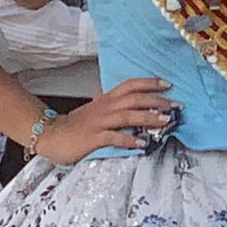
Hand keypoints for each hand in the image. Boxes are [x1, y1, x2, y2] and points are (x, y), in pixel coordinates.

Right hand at [32, 78, 175, 163]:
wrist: (51, 134)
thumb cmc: (73, 125)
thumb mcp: (94, 110)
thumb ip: (110, 106)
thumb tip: (125, 103)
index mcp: (106, 99)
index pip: (130, 86)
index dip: (149, 83)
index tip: (167, 84)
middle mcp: (105, 107)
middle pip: (134, 99)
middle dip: (157, 101)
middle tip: (175, 105)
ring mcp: (100, 122)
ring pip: (128, 116)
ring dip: (148, 117)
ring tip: (165, 121)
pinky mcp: (94, 137)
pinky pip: (114, 137)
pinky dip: (129, 140)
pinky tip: (142, 143)